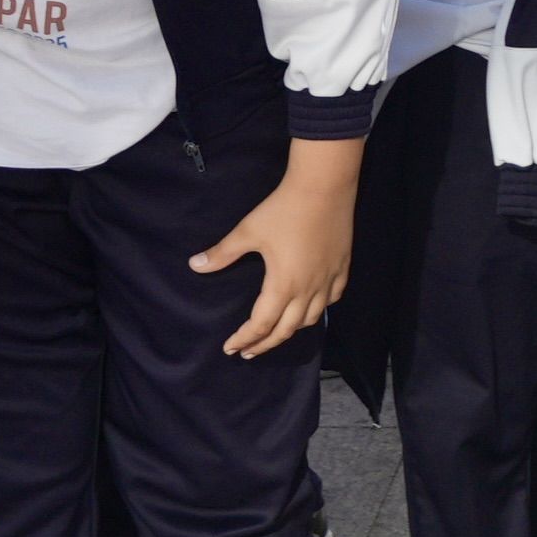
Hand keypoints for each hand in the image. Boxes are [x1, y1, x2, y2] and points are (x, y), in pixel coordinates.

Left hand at [194, 139, 362, 357]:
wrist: (324, 185)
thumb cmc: (283, 209)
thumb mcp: (248, 231)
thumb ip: (222, 253)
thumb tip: (194, 265)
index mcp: (283, 285)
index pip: (261, 325)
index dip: (244, 339)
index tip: (230, 348)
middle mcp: (307, 289)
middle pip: (286, 330)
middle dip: (265, 344)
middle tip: (248, 351)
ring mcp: (328, 279)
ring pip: (312, 319)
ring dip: (291, 330)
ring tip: (277, 332)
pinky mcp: (342, 267)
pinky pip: (332, 298)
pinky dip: (320, 309)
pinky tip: (312, 306)